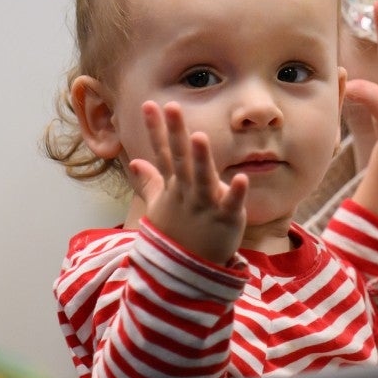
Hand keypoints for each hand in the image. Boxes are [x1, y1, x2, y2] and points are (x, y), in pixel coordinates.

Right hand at [128, 101, 247, 264]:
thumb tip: (135, 161)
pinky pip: (231, 204)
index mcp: (174, 187)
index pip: (163, 153)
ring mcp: (205, 206)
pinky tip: (243, 177)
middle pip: (180, 159)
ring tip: (199, 136)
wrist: (189, 273)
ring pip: (202, 179)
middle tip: (172, 106)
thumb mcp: (160, 206)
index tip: (149, 104)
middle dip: (176, 133)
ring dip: (201, 159)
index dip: (156, 129)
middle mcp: (187, 193)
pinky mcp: (226, 220)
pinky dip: (236, 193)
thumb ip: (150, 182)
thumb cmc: (178, 235)